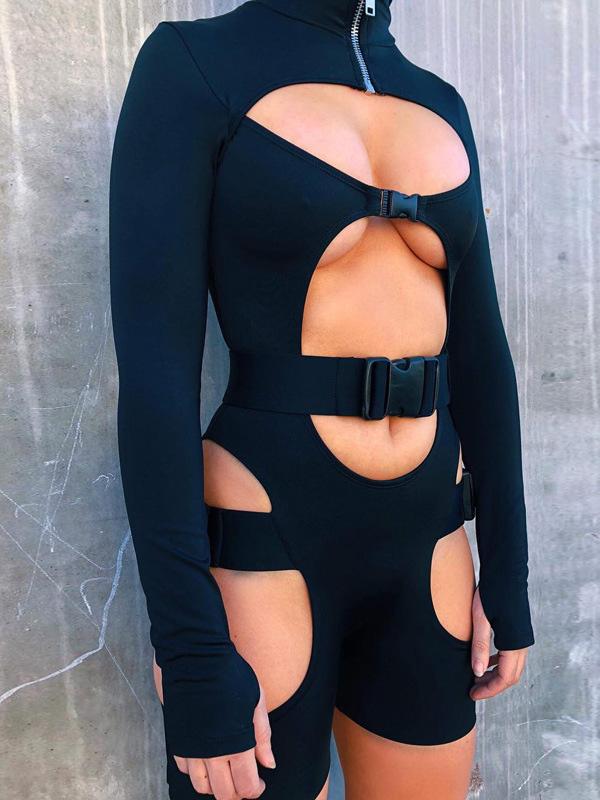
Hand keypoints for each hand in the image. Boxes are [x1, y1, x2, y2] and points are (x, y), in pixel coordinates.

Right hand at [153, 655, 274, 798]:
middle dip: (237, 794)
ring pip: (202, 787)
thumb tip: (268, 764)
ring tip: (226, 775)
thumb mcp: (256, 701)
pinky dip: (197, 773)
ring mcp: (191, 748)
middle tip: (244, 782)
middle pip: (224, 793)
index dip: (254, 790)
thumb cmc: (230, 675)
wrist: (196, 658)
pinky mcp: (177, 740)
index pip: (245, 786)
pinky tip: (207, 761)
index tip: (259, 783)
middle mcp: (211, 752)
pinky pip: (185, 770)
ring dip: (215, 787)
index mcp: (236, 744)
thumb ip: (263, 737)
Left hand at [469, 586, 527, 700]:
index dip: (489, 690)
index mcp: (514, 644)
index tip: (472, 694)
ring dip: (495, 675)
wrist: (504, 572)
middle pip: (510, 676)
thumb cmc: (491, 593)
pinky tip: (485, 660)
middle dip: (492, 686)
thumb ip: (479, 646)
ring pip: (511, 667)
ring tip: (476, 678)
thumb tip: (477, 673)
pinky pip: (510, 655)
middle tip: (473, 690)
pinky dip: (498, 663)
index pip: (505, 678)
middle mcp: (521, 644)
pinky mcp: (516, 631)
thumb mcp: (480, 620)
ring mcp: (521, 638)